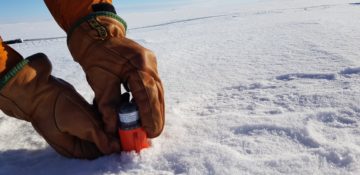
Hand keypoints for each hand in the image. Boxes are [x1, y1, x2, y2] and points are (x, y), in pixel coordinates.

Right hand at [0, 52, 119, 158]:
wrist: (40, 90)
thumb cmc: (59, 110)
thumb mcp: (83, 127)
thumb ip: (101, 138)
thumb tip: (115, 149)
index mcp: (76, 149)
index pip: (101, 152)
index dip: (116, 145)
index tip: (131, 136)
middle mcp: (78, 140)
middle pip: (103, 139)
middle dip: (117, 130)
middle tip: (131, 119)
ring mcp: (79, 125)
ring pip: (102, 125)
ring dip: (114, 118)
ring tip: (127, 106)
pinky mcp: (80, 112)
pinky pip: (98, 115)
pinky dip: (107, 110)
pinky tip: (118, 101)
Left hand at [68, 14, 164, 137]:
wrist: (97, 36)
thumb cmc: (96, 57)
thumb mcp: (99, 82)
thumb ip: (108, 105)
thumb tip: (113, 128)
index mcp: (138, 64)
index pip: (147, 94)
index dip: (150, 115)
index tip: (149, 132)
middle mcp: (149, 63)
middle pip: (157, 94)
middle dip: (156, 116)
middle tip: (153, 134)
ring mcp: (152, 63)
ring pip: (158, 91)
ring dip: (156, 110)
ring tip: (153, 128)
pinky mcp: (150, 66)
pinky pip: (154, 86)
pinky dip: (151, 101)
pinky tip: (149, 113)